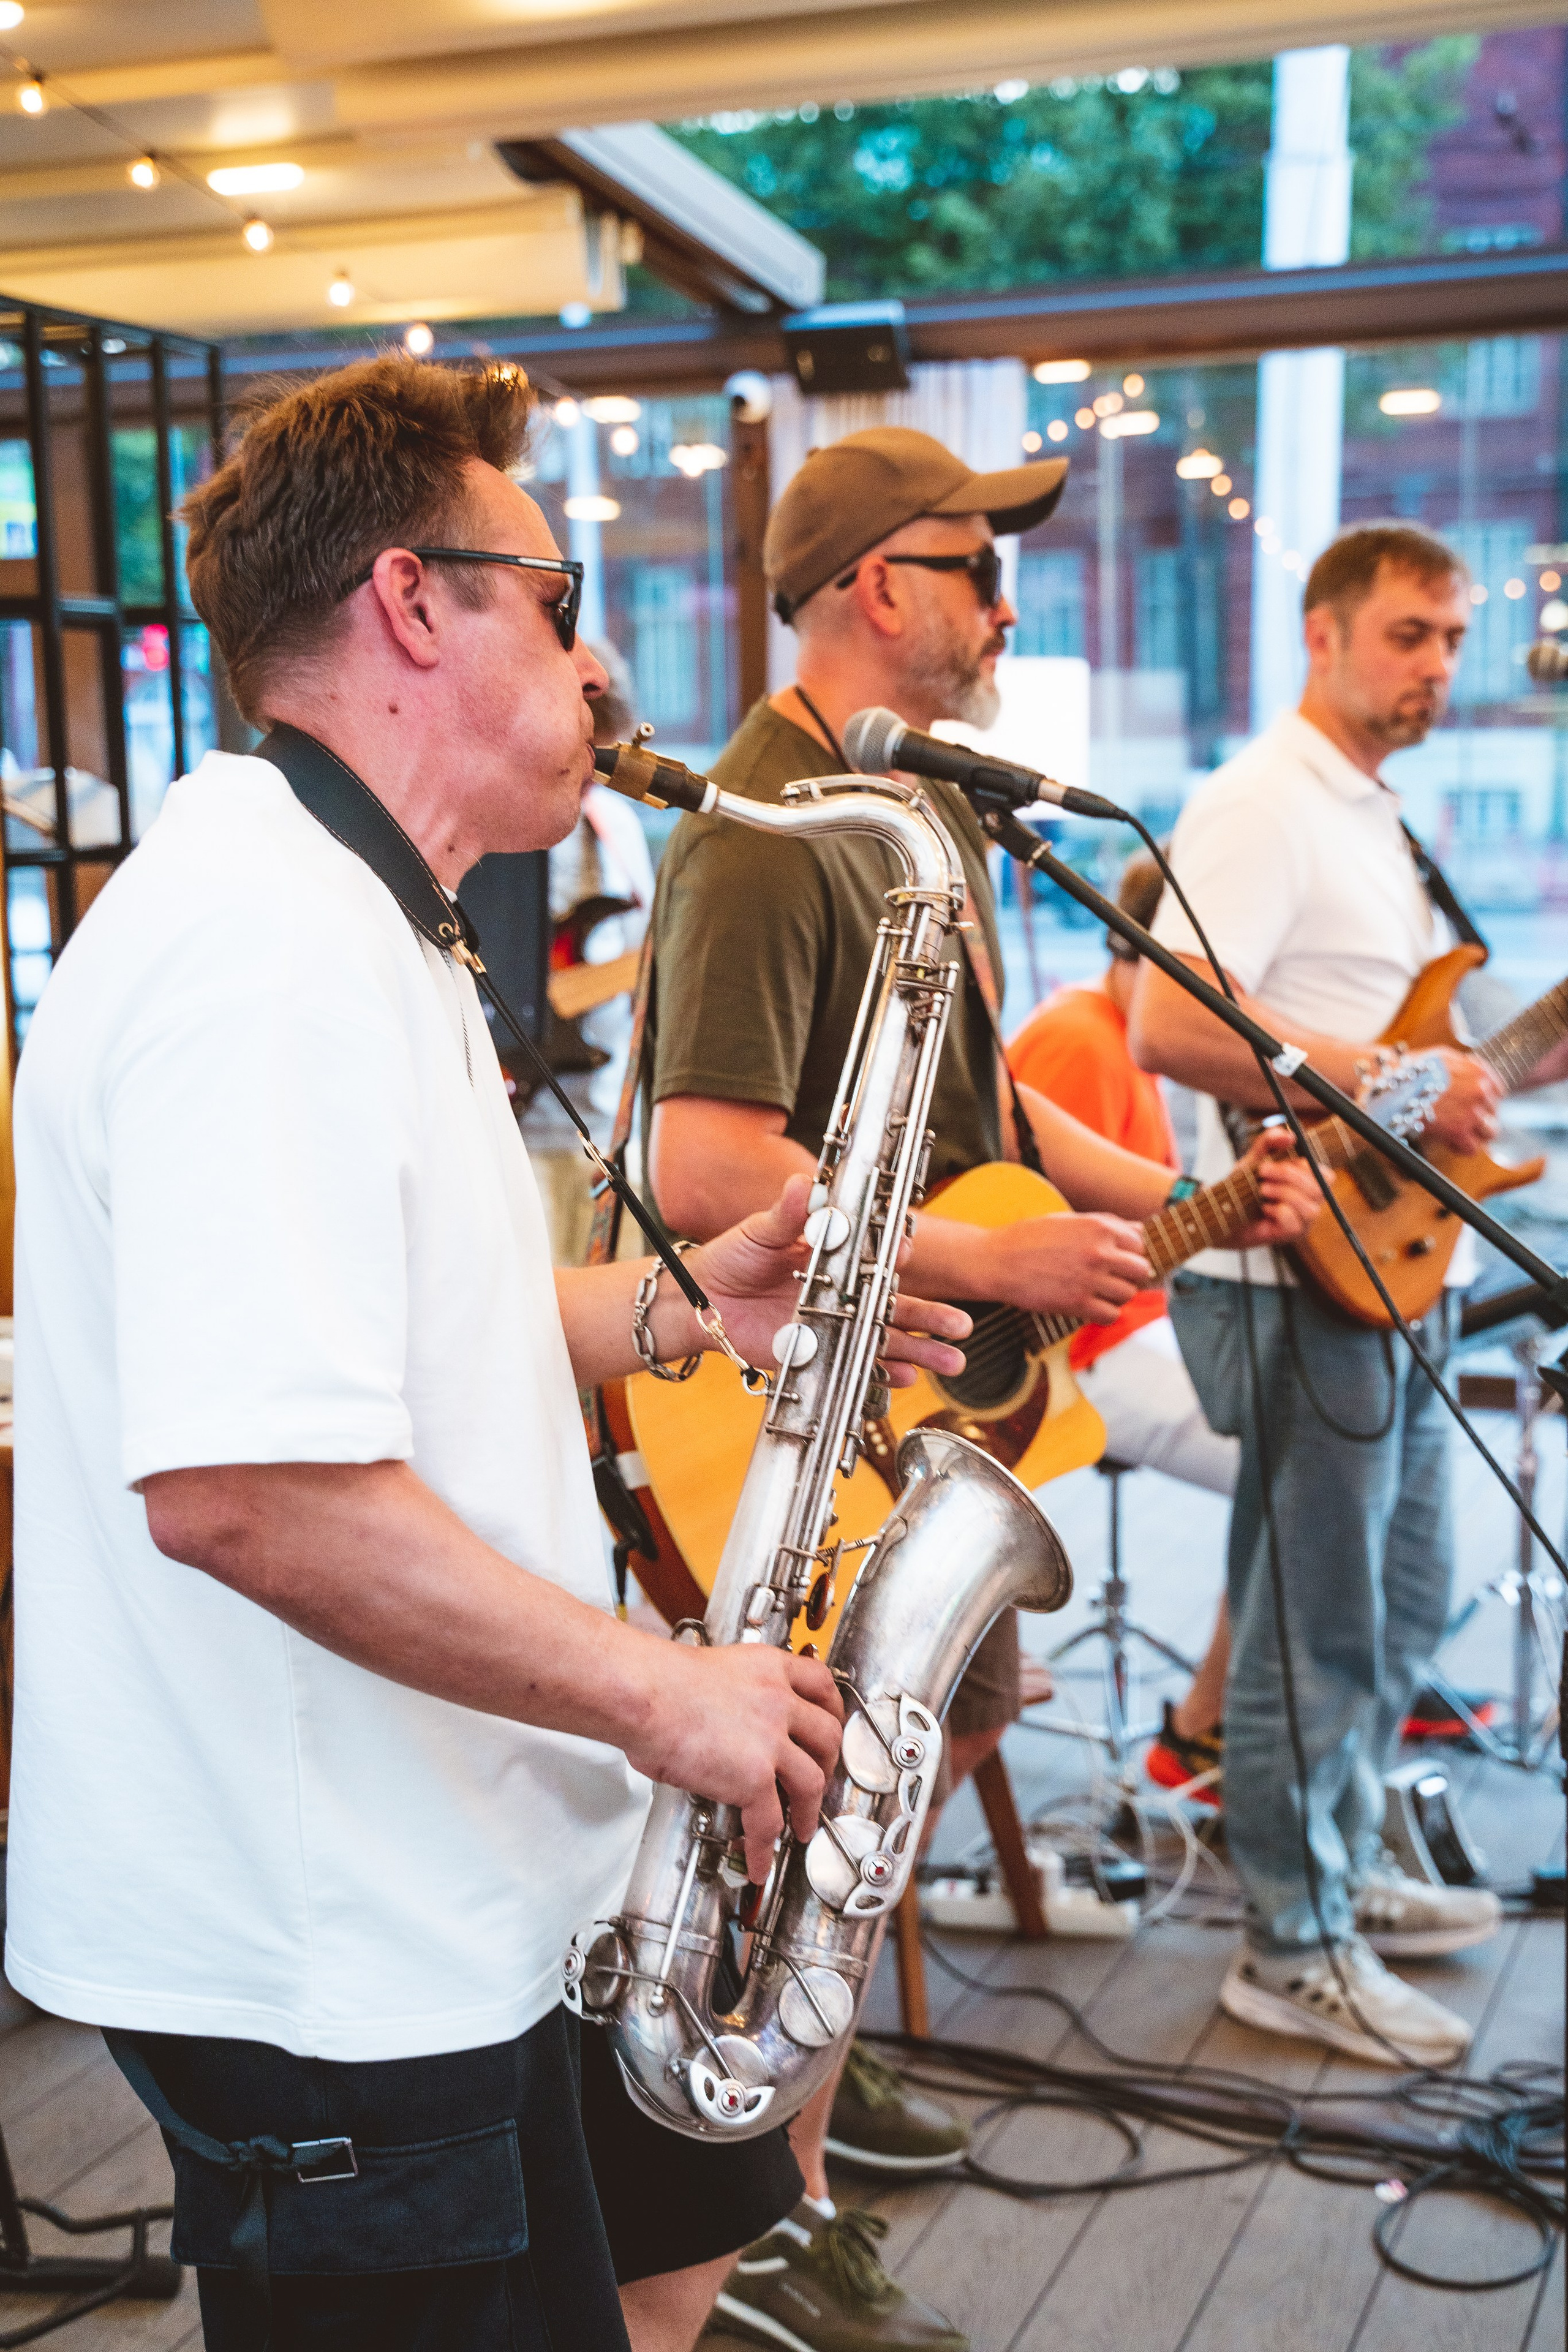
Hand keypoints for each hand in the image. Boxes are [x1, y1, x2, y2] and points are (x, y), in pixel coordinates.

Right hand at [629, 1638, 845, 1880]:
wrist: (644, 1694)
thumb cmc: (657, 1682)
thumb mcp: (712, 1670)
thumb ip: (734, 1693)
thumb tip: (725, 1720)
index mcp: (768, 1668)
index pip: (820, 1684)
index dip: (832, 1709)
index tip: (832, 1720)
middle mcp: (778, 1701)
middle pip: (827, 1734)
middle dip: (829, 1762)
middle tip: (822, 1774)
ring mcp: (771, 1740)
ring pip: (812, 1781)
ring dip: (810, 1809)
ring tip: (803, 1826)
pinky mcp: (754, 1776)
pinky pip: (769, 1822)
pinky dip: (766, 1847)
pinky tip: (761, 1860)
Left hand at [677, 1174, 970, 1385]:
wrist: (701, 1299)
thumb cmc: (731, 1257)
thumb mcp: (760, 1231)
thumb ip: (787, 1214)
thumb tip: (805, 1183)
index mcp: (833, 1254)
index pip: (874, 1255)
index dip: (893, 1254)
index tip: (906, 1252)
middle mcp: (841, 1290)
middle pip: (894, 1303)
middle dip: (930, 1314)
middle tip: (960, 1323)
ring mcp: (833, 1323)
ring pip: (885, 1337)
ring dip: (919, 1350)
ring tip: (952, 1361)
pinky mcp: (817, 1351)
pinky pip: (855, 1364)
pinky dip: (881, 1373)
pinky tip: (906, 1378)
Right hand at [982, 1210, 1151, 1322]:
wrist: (997, 1261)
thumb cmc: (1028, 1238)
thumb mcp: (1068, 1220)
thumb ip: (1104, 1224)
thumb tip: (1137, 1232)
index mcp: (1099, 1227)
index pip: (1140, 1243)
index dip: (1131, 1252)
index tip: (1120, 1259)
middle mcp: (1100, 1252)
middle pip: (1141, 1269)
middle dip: (1131, 1275)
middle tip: (1115, 1278)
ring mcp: (1090, 1279)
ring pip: (1128, 1293)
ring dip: (1118, 1295)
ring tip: (1101, 1292)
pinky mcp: (1077, 1303)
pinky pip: (1111, 1314)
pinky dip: (1105, 1313)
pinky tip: (1092, 1306)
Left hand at [1228, 1128, 1321, 1248]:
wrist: (1222, 1212)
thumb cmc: (1244, 1187)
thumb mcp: (1254, 1158)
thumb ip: (1269, 1142)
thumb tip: (1289, 1135)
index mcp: (1308, 1184)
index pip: (1326, 1175)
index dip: (1307, 1166)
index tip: (1280, 1158)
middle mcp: (1311, 1203)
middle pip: (1319, 1189)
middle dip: (1289, 1175)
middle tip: (1263, 1171)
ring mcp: (1303, 1221)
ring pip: (1310, 1207)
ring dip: (1283, 1193)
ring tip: (1262, 1190)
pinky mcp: (1291, 1235)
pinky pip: (1294, 1222)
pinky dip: (1277, 1211)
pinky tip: (1264, 1208)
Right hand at [1423, 1049, 1500, 1154]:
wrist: (1393, 1086)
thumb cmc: (1413, 1071)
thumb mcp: (1444, 1057)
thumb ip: (1466, 1066)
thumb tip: (1475, 1075)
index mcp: (1480, 1071)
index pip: (1498, 1092)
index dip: (1485, 1101)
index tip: (1473, 1106)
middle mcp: (1480, 1090)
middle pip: (1494, 1112)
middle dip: (1480, 1118)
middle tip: (1460, 1119)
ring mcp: (1472, 1111)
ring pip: (1490, 1132)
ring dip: (1475, 1134)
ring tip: (1457, 1132)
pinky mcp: (1459, 1131)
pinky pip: (1472, 1148)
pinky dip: (1460, 1147)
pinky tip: (1448, 1140)